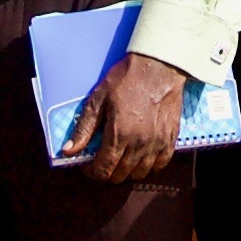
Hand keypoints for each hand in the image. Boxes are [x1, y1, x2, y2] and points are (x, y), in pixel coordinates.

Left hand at [64, 50, 184, 181]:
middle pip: (121, 174)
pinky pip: (161, 163)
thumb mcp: (98, 99)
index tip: (88, 167)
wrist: (158, 65)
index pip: (104, 169)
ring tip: (121, 160)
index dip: (93, 172)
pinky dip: (150, 166)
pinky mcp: (171, 138)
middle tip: (103, 162)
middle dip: (108, 173)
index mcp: (119, 134)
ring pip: (141, 173)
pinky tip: (142, 158)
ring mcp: (158, 142)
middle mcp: (139, 143)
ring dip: (128, 171)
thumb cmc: (126, 79)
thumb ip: (84, 128)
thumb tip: (69, 151)